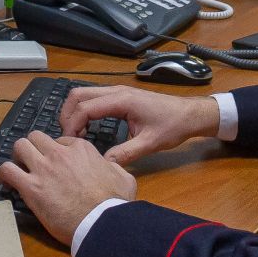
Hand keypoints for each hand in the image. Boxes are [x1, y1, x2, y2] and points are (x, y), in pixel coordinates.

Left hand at [0, 130, 135, 245]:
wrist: (102, 223)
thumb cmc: (114, 203)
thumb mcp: (123, 177)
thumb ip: (114, 166)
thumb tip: (111, 167)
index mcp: (81, 149)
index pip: (61, 141)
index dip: (57, 151)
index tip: (56, 163)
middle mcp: (60, 154)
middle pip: (36, 137)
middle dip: (34, 147)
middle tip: (34, 161)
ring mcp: (43, 169)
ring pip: (20, 146)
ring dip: (18, 156)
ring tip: (19, 167)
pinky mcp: (31, 187)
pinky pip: (8, 170)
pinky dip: (4, 173)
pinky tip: (6, 181)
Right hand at [59, 85, 220, 167]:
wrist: (190, 114)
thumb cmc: (172, 126)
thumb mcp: (149, 144)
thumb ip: (125, 154)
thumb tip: (103, 164)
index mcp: (121, 100)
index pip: (85, 108)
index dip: (72, 125)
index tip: (69, 144)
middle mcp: (116, 91)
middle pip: (78, 95)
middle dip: (67, 115)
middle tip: (68, 139)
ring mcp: (118, 91)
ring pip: (84, 94)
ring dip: (74, 112)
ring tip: (75, 136)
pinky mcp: (120, 96)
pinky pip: (94, 98)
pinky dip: (84, 111)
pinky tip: (87, 129)